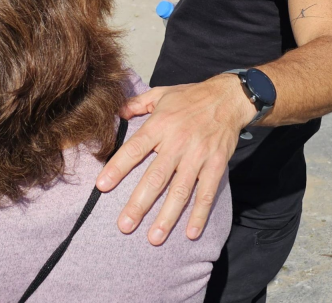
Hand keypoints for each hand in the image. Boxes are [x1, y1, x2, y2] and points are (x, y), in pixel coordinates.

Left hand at [96, 74, 253, 244]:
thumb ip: (137, 104)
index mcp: (160, 125)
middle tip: (124, 225)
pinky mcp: (216, 164)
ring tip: (154, 237)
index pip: (135, 149)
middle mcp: (178, 142)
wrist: (229, 97)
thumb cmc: (190, 96)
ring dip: (167, 216)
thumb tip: (115, 112)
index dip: (118, 167)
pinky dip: (200, 213)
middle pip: (155, 177)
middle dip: (139, 203)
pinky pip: (207, 192)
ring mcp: (198, 155)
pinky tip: (191, 233)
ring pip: (180, 190)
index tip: (102, 186)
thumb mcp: (161, 93)